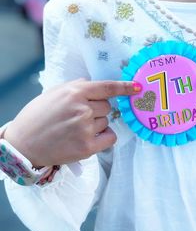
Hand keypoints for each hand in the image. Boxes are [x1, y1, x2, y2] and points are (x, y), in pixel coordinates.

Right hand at [4, 79, 141, 166]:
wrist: (24, 144)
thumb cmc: (37, 117)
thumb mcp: (53, 93)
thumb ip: (75, 86)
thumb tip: (92, 83)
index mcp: (74, 92)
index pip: (107, 87)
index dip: (125, 87)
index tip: (137, 87)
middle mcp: (82, 109)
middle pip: (108, 106)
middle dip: (98, 110)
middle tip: (79, 117)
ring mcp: (86, 128)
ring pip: (107, 121)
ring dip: (98, 124)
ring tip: (77, 129)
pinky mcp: (88, 146)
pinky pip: (110, 137)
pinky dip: (104, 136)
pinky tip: (90, 137)